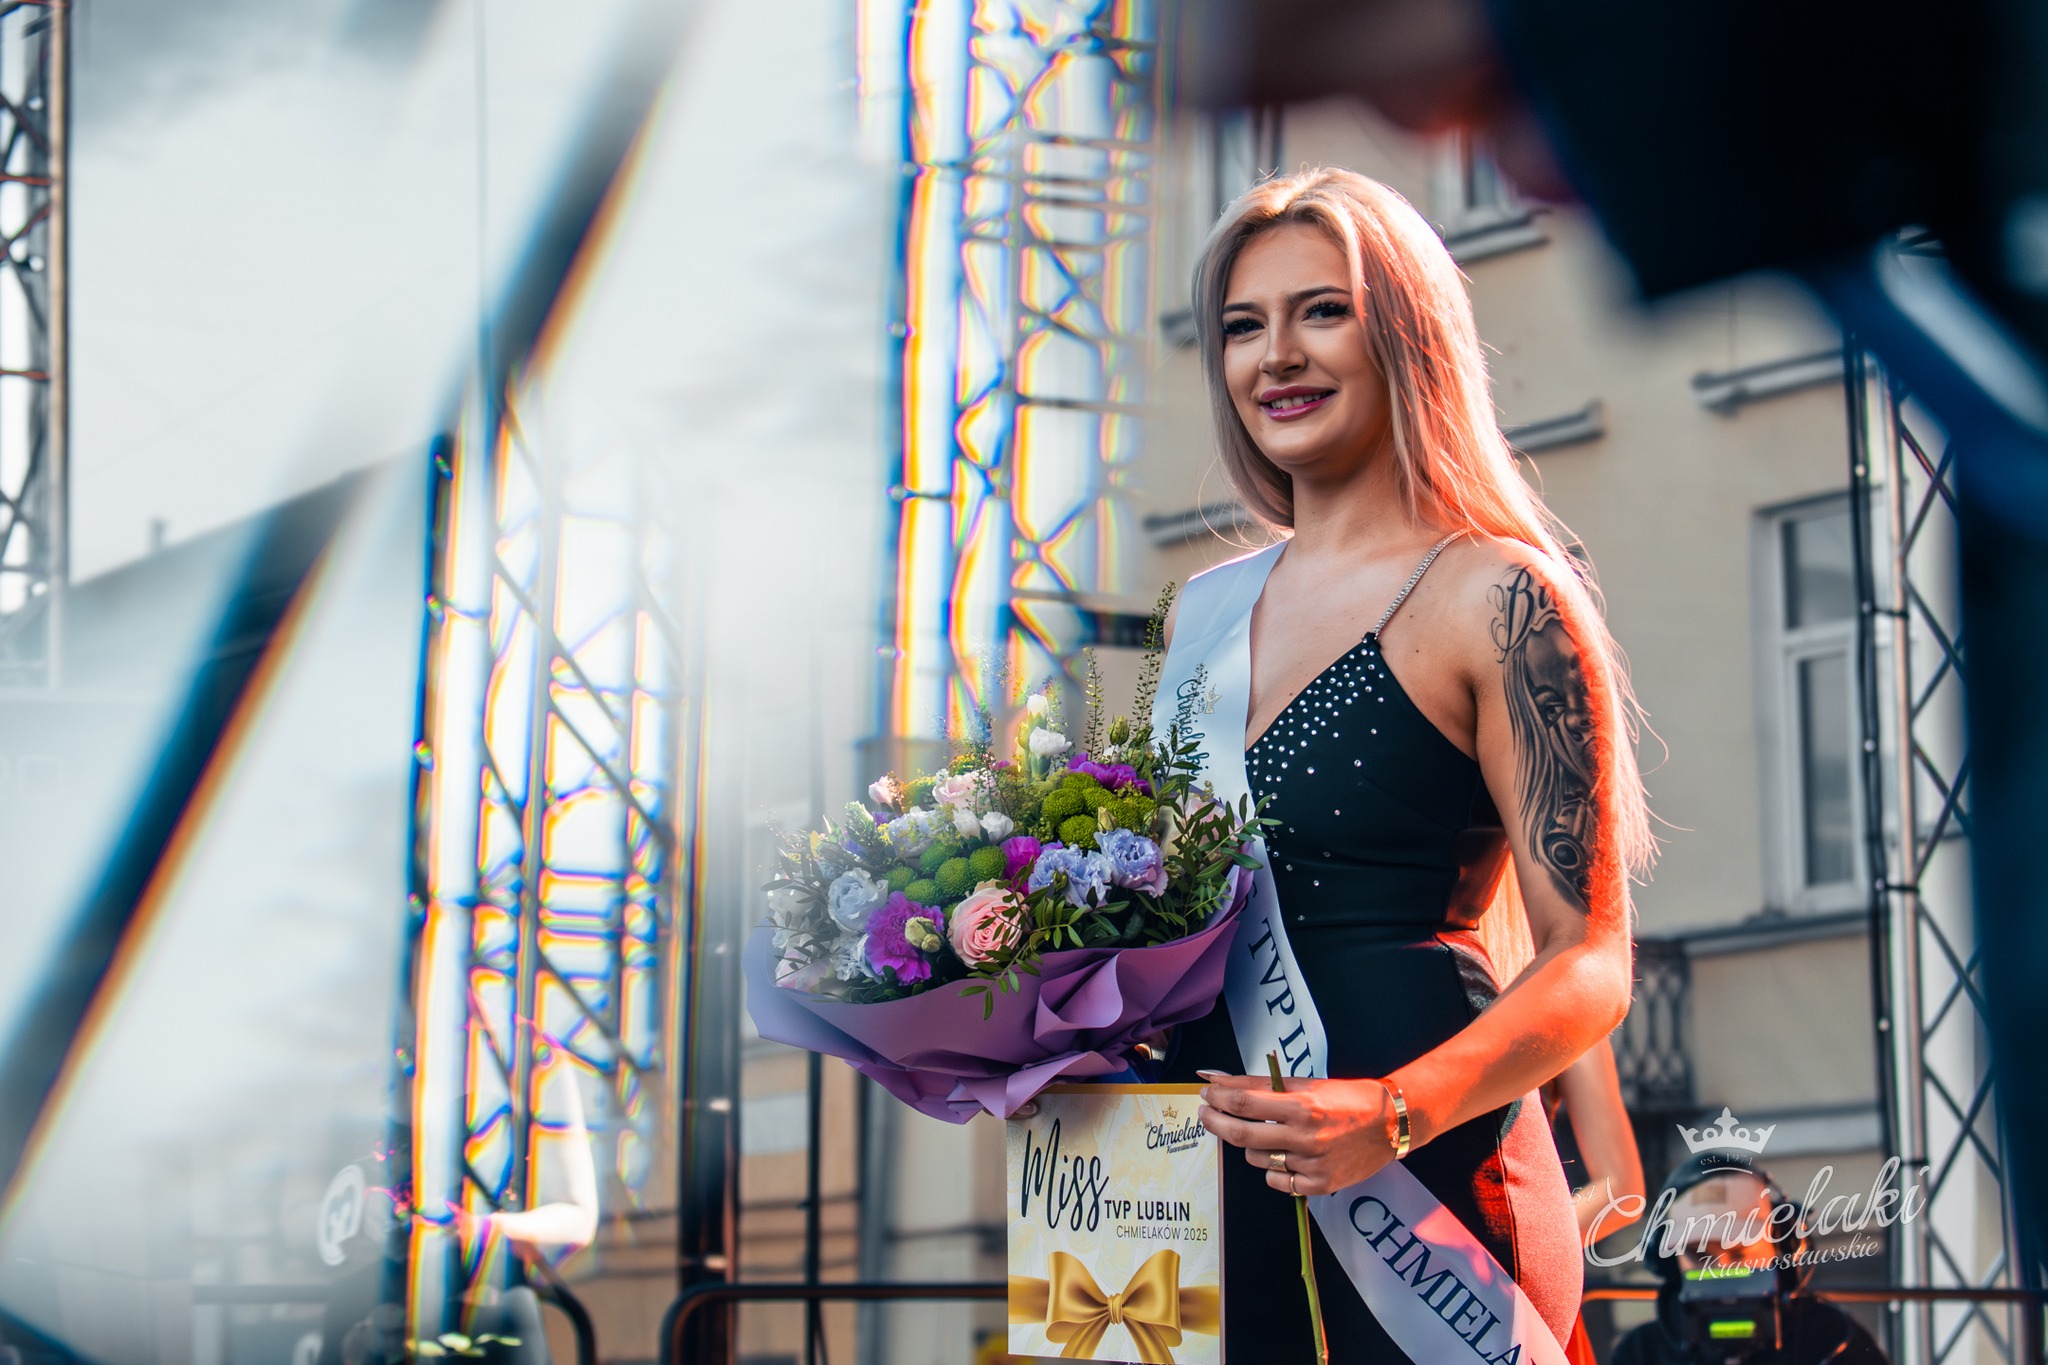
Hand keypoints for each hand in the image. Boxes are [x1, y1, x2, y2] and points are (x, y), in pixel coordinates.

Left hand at [1197, 1070, 1398, 1195]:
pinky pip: (1277, 1181)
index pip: (1244, 1103)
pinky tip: (1283, 1154)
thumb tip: (1220, 1079)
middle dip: (1216, 1122)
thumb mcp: (1307, 1084)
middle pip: (1242, 1135)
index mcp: (1304, 1106)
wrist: (1392, 1124)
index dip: (1218, 1098)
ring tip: (1264, 1133)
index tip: (1207, 1093)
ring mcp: (1312, 1165)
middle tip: (1207, 1113)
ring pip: (1257, 1159)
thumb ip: (1261, 1084)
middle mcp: (1306, 1138)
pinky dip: (1272, 1168)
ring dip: (1250, 1145)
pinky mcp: (1320, 1185)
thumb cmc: (1350, 1099)